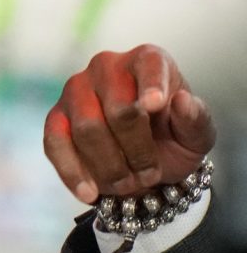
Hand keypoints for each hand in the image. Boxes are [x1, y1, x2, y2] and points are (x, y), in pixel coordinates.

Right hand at [44, 44, 214, 203]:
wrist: (145, 163)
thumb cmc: (173, 139)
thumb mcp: (197, 136)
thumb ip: (196, 119)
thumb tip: (183, 101)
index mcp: (147, 60)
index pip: (149, 67)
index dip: (152, 86)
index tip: (155, 105)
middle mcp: (107, 66)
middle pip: (118, 109)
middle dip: (136, 150)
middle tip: (150, 175)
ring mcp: (75, 90)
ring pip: (86, 129)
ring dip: (110, 166)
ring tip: (128, 184)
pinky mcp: (55, 117)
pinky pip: (55, 143)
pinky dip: (72, 172)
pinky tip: (89, 193)